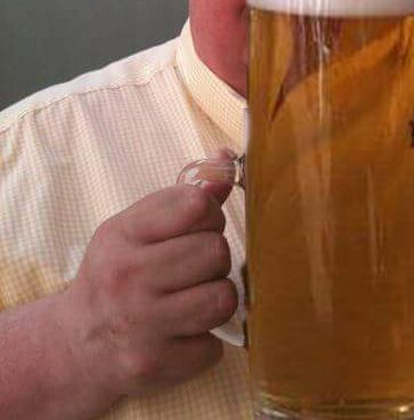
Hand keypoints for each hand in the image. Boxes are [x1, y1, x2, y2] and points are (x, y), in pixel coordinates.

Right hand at [60, 182, 236, 401]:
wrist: (76, 343)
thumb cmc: (118, 273)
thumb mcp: (139, 227)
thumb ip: (187, 196)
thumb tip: (228, 158)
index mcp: (124, 233)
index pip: (197, 205)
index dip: (210, 215)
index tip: (198, 228)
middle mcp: (128, 277)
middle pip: (216, 251)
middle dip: (215, 258)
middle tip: (194, 268)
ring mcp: (140, 324)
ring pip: (223, 298)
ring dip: (216, 298)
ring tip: (193, 298)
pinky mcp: (154, 364)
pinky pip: (215, 345)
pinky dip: (205, 340)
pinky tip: (181, 332)